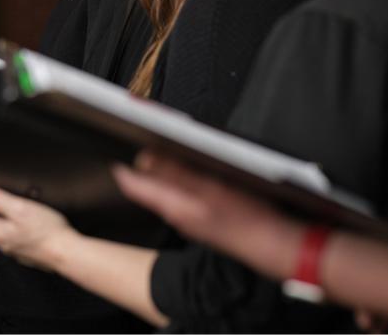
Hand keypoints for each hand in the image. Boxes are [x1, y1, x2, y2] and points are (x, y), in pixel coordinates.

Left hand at [0, 180, 74, 270]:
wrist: (67, 252)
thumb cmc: (45, 230)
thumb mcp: (18, 207)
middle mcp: (3, 244)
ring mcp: (15, 250)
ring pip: (0, 232)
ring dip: (0, 220)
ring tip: (8, 206)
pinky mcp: (27, 252)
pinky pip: (15, 238)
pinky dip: (15, 228)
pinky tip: (25, 223)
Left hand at [112, 150, 280, 252]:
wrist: (276, 247)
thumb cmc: (249, 219)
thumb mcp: (210, 187)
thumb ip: (175, 172)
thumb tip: (145, 157)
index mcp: (174, 206)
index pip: (132, 184)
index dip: (120, 164)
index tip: (111, 144)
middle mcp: (177, 214)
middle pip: (145, 186)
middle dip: (138, 164)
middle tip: (133, 139)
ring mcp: (191, 218)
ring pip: (163, 190)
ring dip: (158, 170)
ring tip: (156, 148)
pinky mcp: (206, 219)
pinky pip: (181, 196)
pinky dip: (177, 180)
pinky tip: (188, 169)